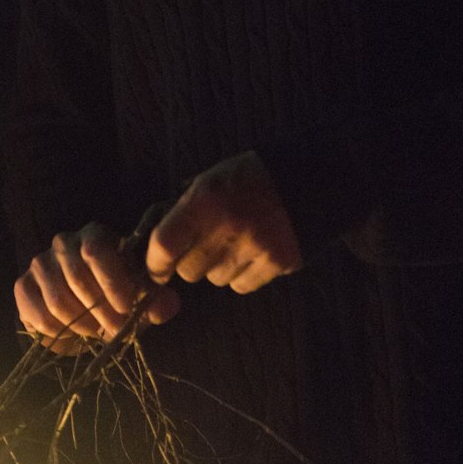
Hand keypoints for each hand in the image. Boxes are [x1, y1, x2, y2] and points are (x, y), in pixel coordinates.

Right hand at [14, 221, 180, 354]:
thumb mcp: (139, 297)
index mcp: (94, 235)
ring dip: (81, 324)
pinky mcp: (23, 285)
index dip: (111, 282)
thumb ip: (156, 300)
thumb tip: (170, 304)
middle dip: (101, 311)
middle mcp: (64, 242)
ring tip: (97, 331)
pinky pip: (38, 314)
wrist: (81, 307)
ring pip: (57, 300)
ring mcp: (40, 262)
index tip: (126, 308)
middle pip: (77, 278)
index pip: (96, 250)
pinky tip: (72, 332)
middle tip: (117, 330)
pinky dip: (58, 331)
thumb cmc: (115, 295)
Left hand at [145, 151, 300, 292]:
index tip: (157, 269)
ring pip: (216, 279)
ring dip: (218, 268)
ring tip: (234, 243)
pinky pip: (242, 285)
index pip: (165, 244)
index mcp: (205, 200)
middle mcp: (227, 226)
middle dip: (191, 262)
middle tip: (205, 245)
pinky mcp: (277, 263)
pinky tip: (252, 253)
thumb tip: (161, 242)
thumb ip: (186, 208)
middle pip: (189, 270)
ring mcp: (254, 247)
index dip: (155, 263)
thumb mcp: (211, 178)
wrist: (307, 179)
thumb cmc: (249, 177)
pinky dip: (242, 274)